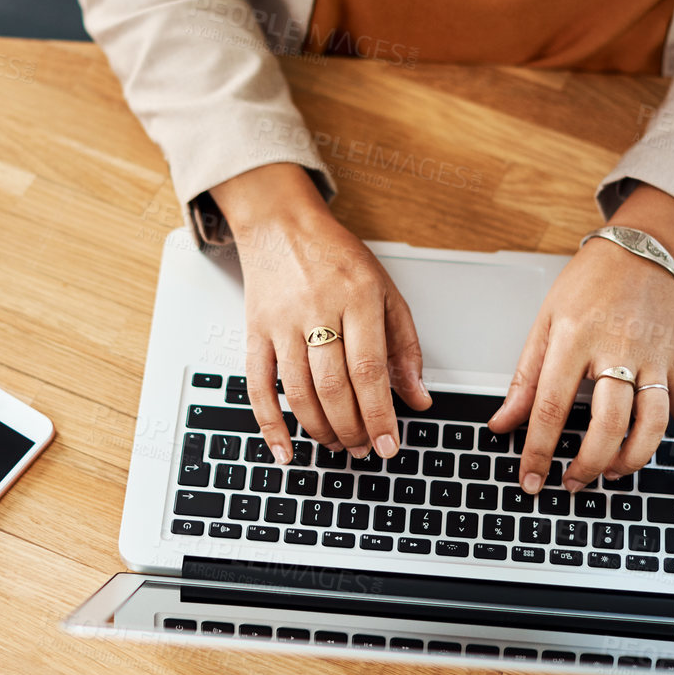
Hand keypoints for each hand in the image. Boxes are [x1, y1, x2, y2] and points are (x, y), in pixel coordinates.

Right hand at [211, 163, 431, 463]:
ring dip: (320, 429)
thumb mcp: (385, 292)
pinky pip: (258, 385)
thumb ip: (405, 346)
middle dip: (351, 429)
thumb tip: (419, 399)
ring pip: (299, 391)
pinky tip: (285, 449)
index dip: (379, 414)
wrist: (281, 225)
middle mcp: (318, 310)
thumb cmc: (336, 257)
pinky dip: (270, 424)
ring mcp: (282, 323)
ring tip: (337, 445)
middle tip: (364, 449)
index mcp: (358, 298)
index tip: (390, 445)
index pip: (369, 369)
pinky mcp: (255, 331)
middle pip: (333, 386)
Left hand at [489, 186, 673, 496]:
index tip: (529, 479)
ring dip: (631, 459)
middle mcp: (617, 350)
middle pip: (608, 422)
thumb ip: (524, 377)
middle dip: (587, 462)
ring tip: (609, 474)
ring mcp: (654, 359)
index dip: (537, 450)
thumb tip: (501, 423)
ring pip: (651, 423)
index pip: (551, 406)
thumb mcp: (544, 321)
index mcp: (575, 338)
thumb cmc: (589, 283)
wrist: (641, 249)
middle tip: (571, 482)